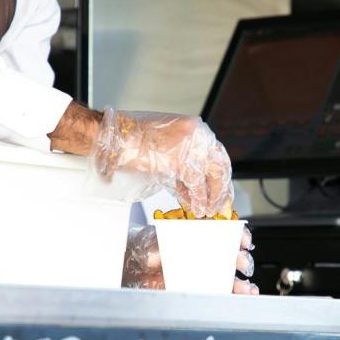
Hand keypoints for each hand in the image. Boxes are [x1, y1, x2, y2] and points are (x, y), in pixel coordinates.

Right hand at [89, 108, 233, 217]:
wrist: (117, 137)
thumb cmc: (134, 140)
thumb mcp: (167, 144)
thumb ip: (185, 157)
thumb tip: (195, 180)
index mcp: (196, 128)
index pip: (217, 154)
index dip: (220, 175)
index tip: (222, 188)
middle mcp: (199, 135)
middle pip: (220, 165)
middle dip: (221, 188)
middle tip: (221, 205)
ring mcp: (192, 148)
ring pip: (212, 176)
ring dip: (212, 197)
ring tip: (208, 211)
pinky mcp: (181, 163)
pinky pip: (197, 185)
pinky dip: (199, 199)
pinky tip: (197, 209)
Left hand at [122, 224, 258, 294]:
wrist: (135, 270)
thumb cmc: (145, 250)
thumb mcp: (147, 245)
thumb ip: (153, 250)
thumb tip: (156, 257)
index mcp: (200, 235)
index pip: (226, 232)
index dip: (238, 234)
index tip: (242, 240)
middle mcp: (207, 254)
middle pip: (233, 256)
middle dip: (242, 259)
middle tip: (241, 262)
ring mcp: (207, 274)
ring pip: (233, 278)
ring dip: (243, 283)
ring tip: (246, 288)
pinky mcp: (204, 291)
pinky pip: (224, 295)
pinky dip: (236, 298)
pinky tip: (243, 298)